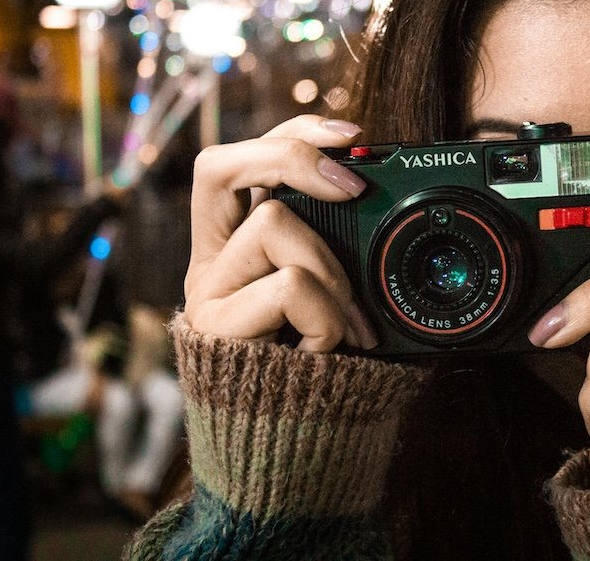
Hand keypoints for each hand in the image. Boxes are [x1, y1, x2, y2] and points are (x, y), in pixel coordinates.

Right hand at [183, 115, 377, 351]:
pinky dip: (327, 316)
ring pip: (273, 223)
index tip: (354, 137)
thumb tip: (384, 199)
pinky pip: (290, 286)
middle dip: (290, 156)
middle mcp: (209, 262)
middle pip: (216, 165)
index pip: (243, 161)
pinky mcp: (214, 330)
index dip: (292, 134)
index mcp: (235, 245)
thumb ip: (340, 251)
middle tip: (352, 186)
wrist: (296, 454)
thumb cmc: (326, 370)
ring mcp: (206, 295)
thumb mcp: (339, 296)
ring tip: (344, 328)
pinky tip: (324, 352)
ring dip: (332, 271)